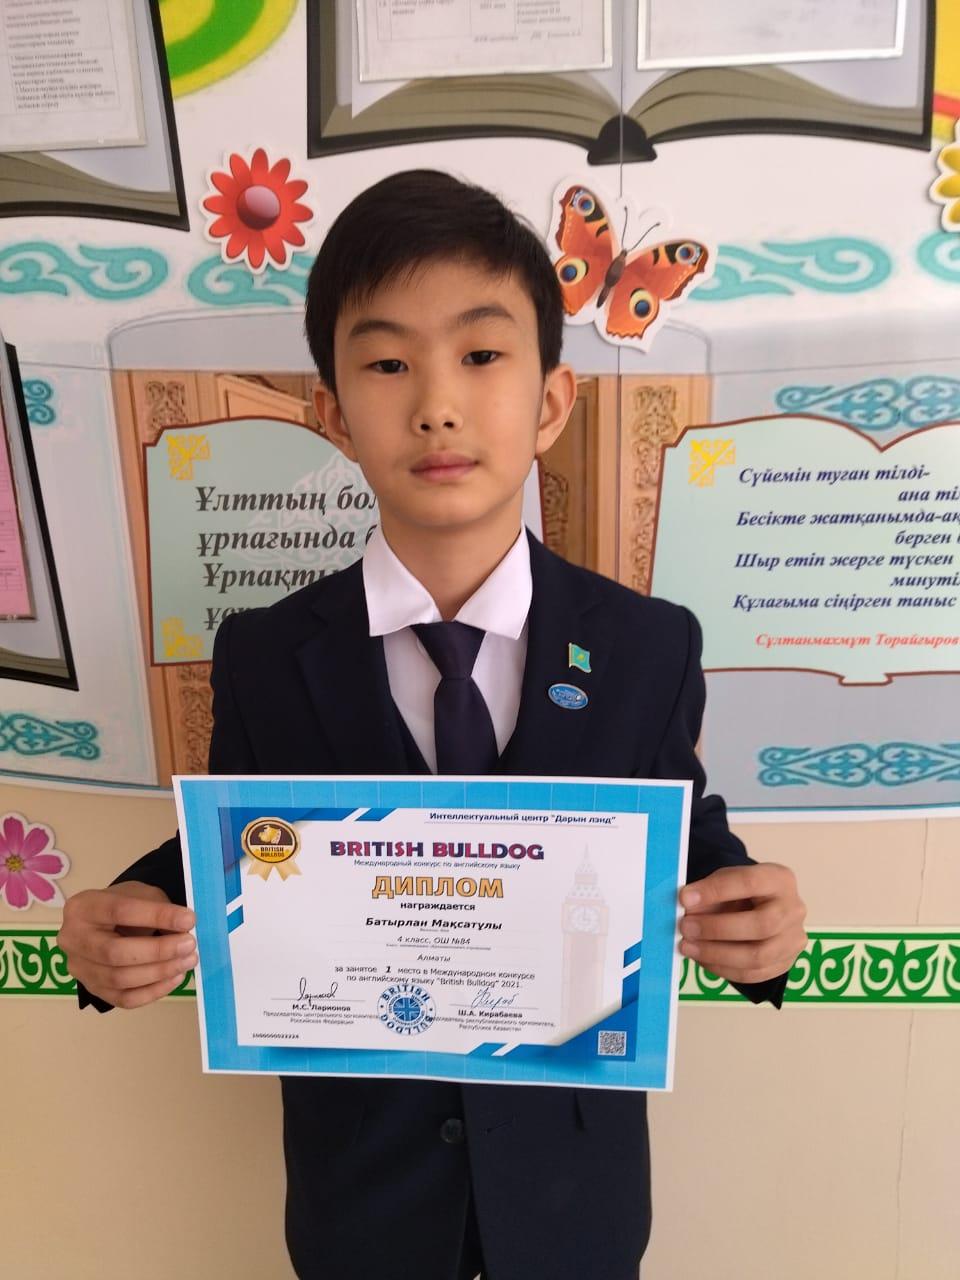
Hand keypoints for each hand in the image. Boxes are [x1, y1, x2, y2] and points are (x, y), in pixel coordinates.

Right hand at [57, 882, 196, 1009]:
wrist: (108, 922)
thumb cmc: (126, 903)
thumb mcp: (142, 895)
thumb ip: (160, 910)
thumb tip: (184, 932)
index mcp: (82, 907)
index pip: (120, 911)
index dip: (156, 916)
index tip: (189, 920)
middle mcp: (72, 939)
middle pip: (114, 952)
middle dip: (158, 951)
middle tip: (190, 944)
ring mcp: (79, 968)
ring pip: (118, 979)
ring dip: (159, 973)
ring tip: (187, 961)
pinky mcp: (92, 989)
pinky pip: (123, 999)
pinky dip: (153, 991)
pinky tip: (175, 978)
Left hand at [678, 863, 806, 984]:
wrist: (763, 906)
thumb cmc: (742, 892)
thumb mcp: (726, 881)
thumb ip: (709, 892)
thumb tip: (686, 908)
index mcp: (779, 879)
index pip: (750, 883)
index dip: (715, 891)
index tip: (685, 898)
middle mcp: (794, 909)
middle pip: (762, 925)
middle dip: (717, 928)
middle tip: (686, 927)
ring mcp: (794, 940)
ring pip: (759, 956)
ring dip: (717, 954)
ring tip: (688, 947)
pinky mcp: (785, 963)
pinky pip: (754, 974)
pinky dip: (723, 969)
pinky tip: (702, 959)